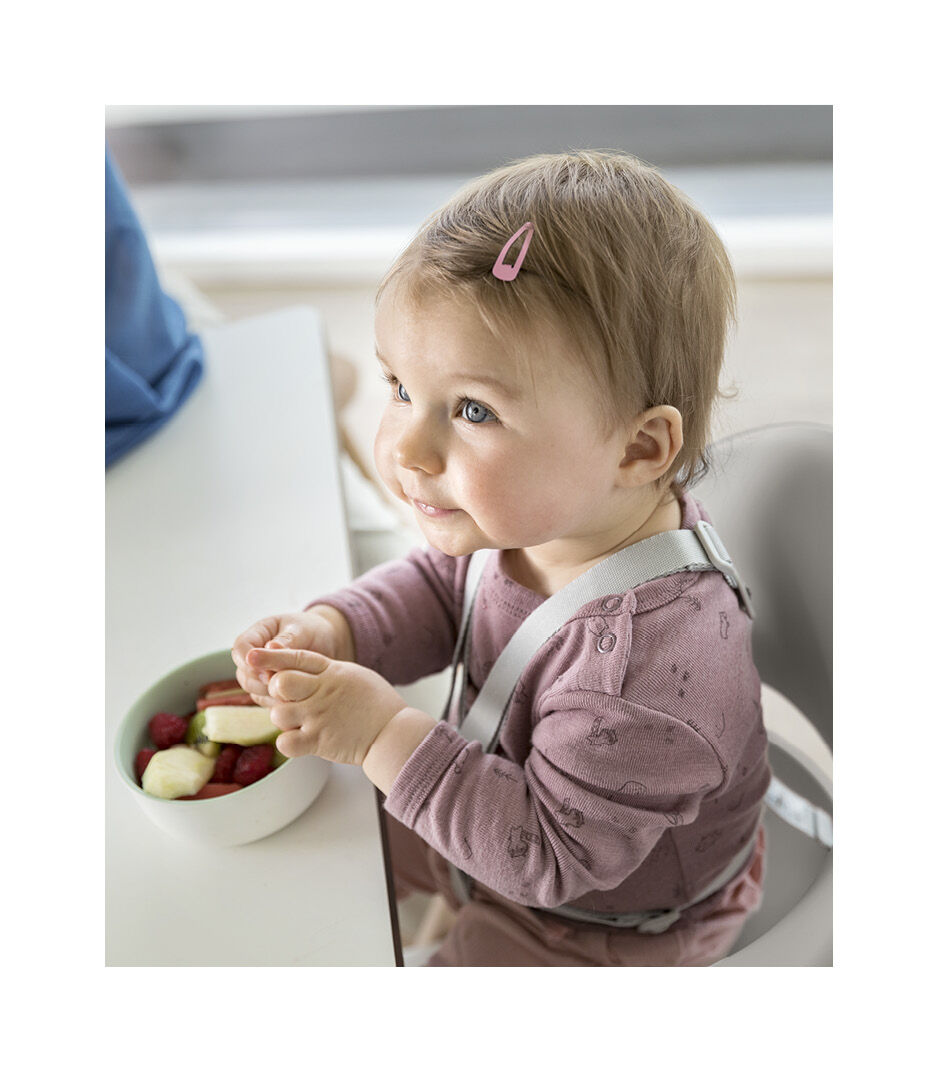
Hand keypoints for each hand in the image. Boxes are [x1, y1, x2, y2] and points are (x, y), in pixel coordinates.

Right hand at [231, 607, 350, 699]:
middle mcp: (254, 656)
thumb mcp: (301, 630)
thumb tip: (270, 648)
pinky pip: (265, 699)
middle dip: (259, 681)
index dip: (248, 661)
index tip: (266, 670)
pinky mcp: (269, 688)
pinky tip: (293, 700)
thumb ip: (286, 640)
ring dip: (268, 693)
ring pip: (252, 689)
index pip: (241, 647)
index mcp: (258, 634)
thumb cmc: (312, 630)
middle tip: (280, 684)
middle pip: (243, 673)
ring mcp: (260, 673)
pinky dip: (276, 701)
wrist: (326, 642)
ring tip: (289, 693)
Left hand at [246, 647, 409, 766]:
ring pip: (278, 714)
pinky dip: (288, 743)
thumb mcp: (353, 675)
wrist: (393, 732)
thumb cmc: (377, 703)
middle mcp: (321, 692)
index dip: (270, 656)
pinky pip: (286, 742)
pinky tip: (299, 740)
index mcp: (331, 672)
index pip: (295, 658)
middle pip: (280, 683)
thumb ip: (327, 671)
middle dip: (275, 690)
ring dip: (283, 718)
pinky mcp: (318, 742)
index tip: (251, 656)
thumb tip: (306, 670)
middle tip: (286, 698)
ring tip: (297, 722)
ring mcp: (318, 717)